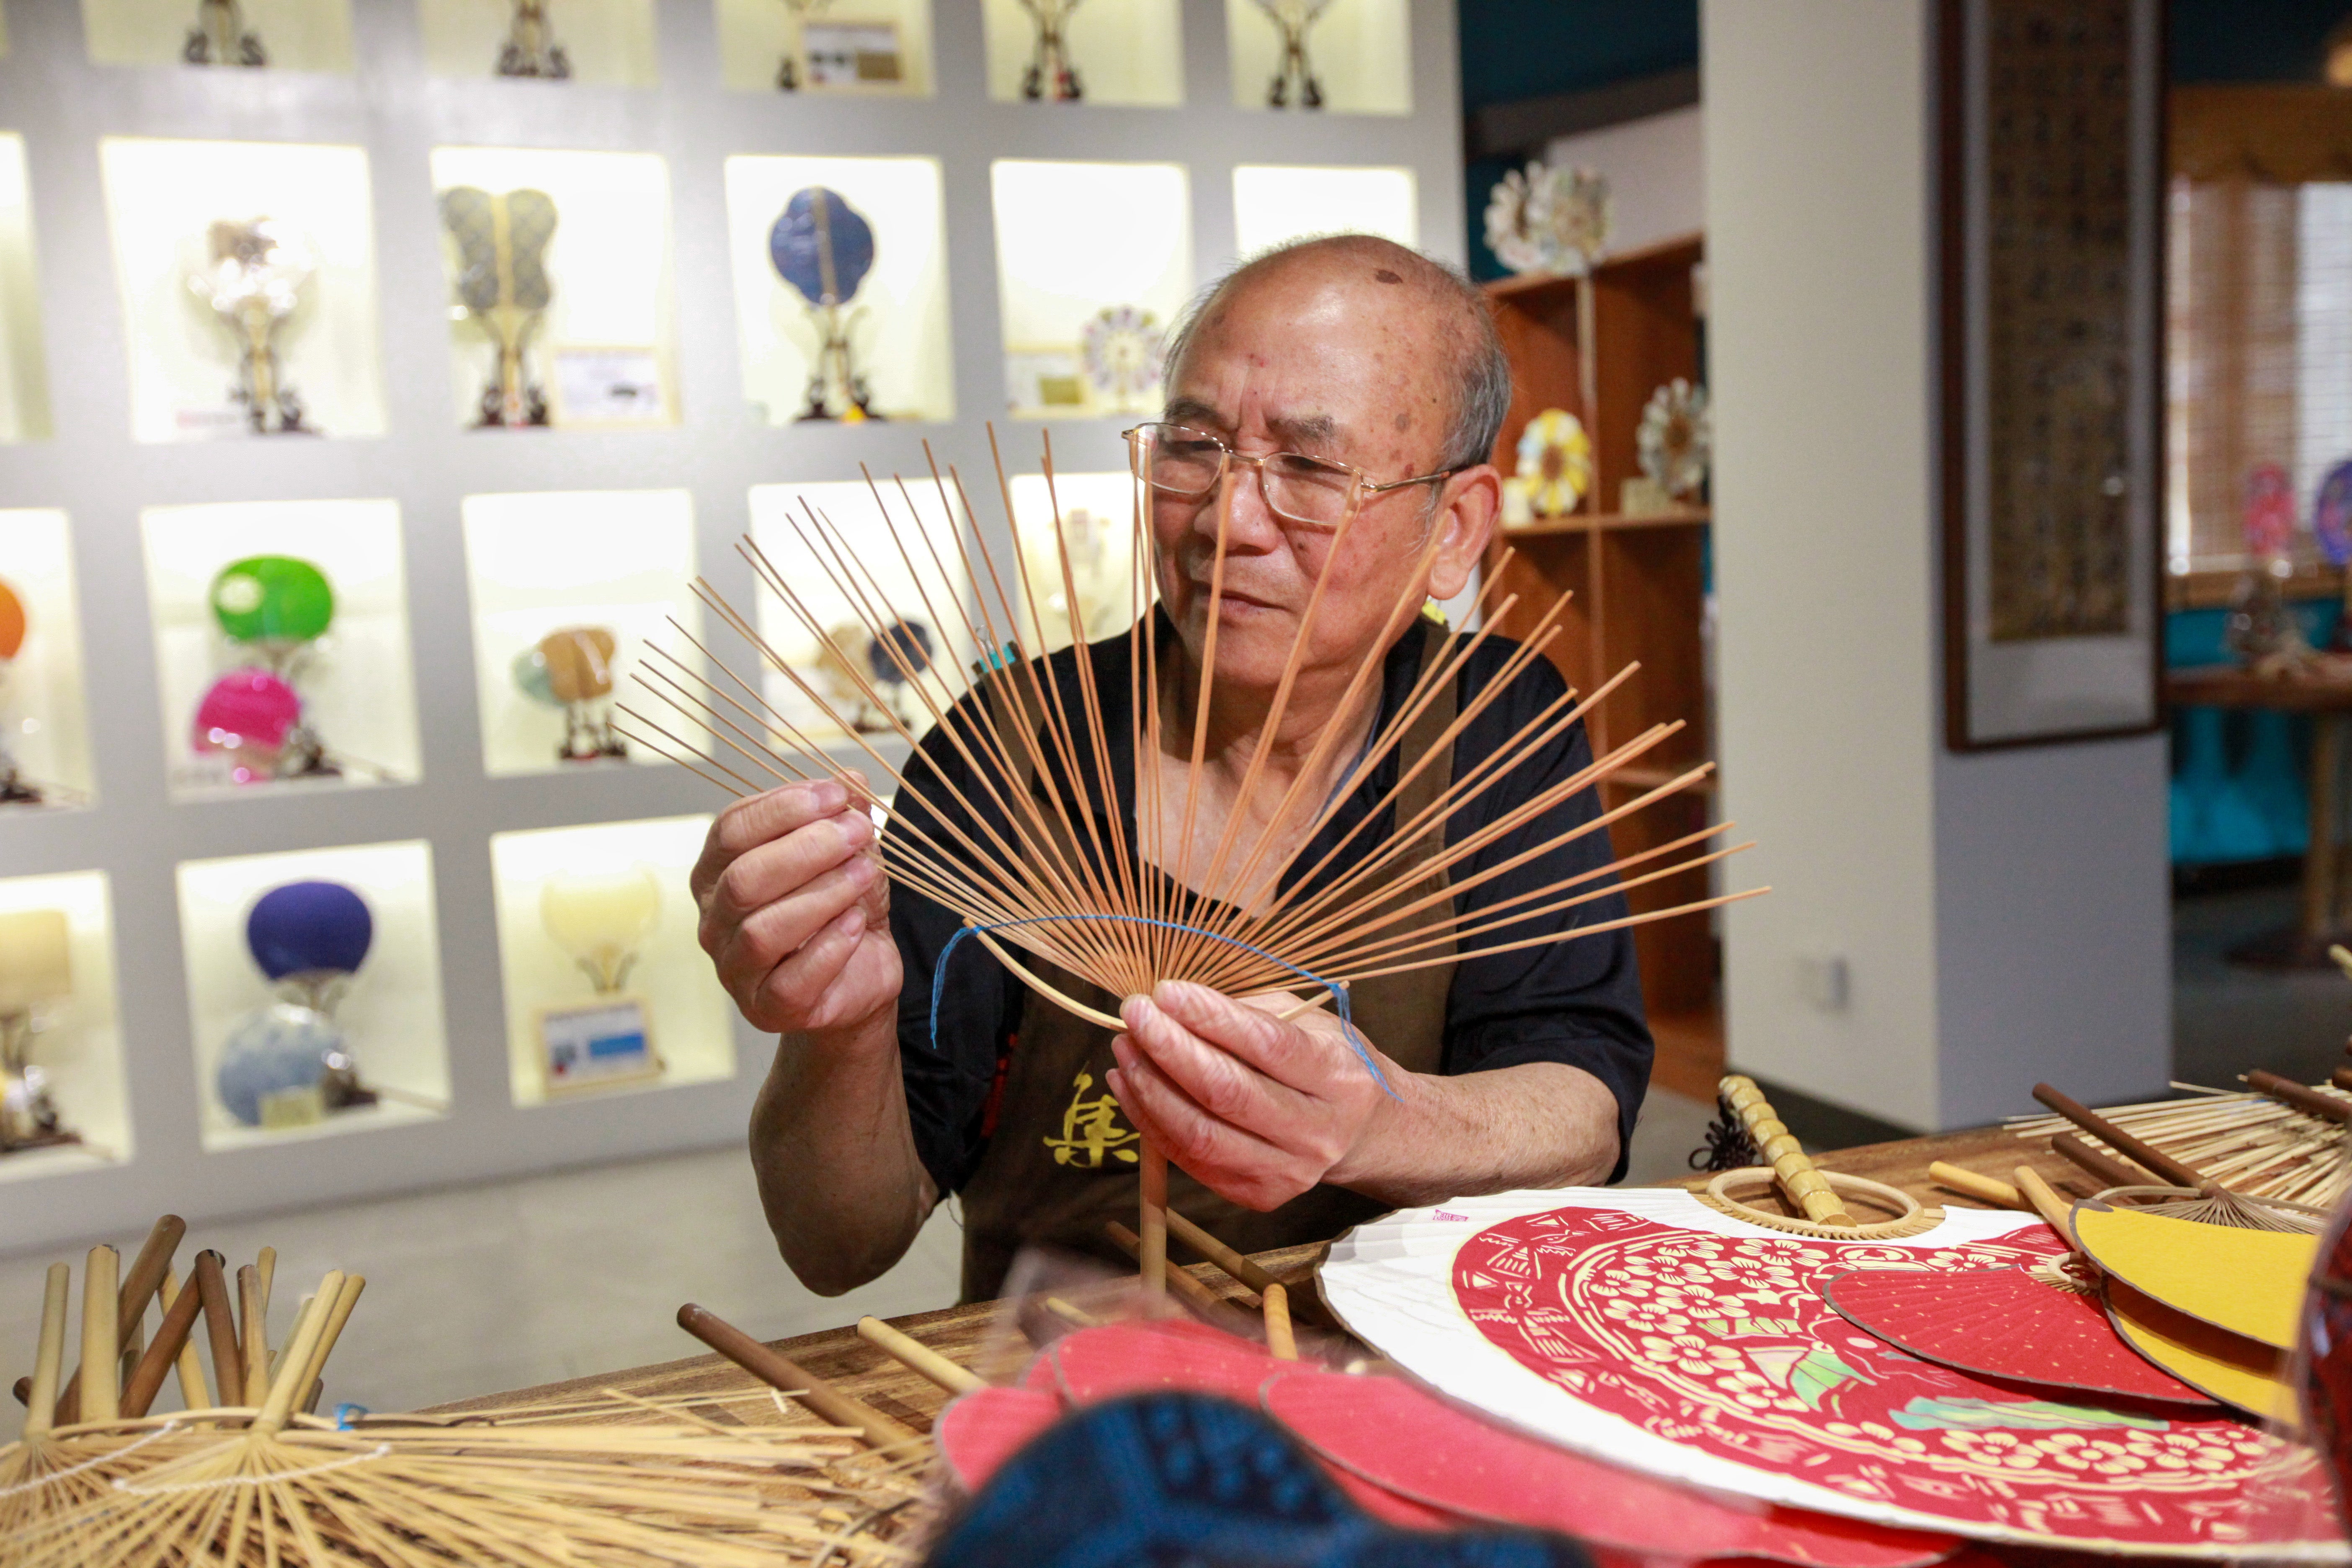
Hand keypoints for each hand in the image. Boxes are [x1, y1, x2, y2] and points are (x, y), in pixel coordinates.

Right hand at [691, 779, 897, 1035]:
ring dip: (822, 895)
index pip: (731, 830)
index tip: (836, 794)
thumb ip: (843, 819)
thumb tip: (852, 778)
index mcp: (719, 873)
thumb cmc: (840, 909)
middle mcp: (715, 921)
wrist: (860, 978)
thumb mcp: (847, 857)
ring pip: (763, 929)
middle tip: (857, 832)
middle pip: (743, 878)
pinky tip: (857, 924)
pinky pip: (791, 979)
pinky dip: (829, 947)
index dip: (782, 807)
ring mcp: (736, 969)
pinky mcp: (767, 1008)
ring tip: (866, 875)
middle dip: (806, 848)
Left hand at [1105, 979, 1404, 1210]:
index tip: (1166, 990)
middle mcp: (1317, 1132)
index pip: (1267, 1046)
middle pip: (1228, 1093)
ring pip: (1201, 1133)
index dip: (1211, 1017)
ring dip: (1151, 1086)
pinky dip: (1150, 1120)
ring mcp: (1287, 1172)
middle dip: (1169, 1048)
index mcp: (1338, 1078)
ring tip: (1125, 1047)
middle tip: (1133, 1013)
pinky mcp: (1257, 1195)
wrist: (1365, 1135)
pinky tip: (1129, 1083)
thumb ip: (1251, 1012)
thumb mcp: (1310, 1023)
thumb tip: (1176, 1002)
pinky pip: (1189, 1158)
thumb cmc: (1330, 1066)